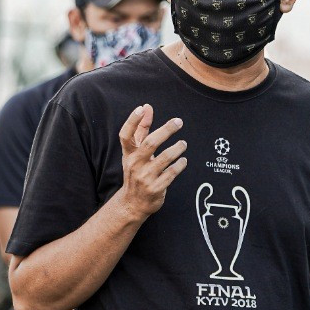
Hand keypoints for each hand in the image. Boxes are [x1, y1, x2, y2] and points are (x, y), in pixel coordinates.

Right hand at [117, 104, 186, 220]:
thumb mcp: (135, 152)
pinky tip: (183, 160)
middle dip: (166, 130)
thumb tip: (147, 107)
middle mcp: (135, 164)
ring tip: (183, 143)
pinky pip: (172, 173)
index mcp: (129, 154)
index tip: (141, 108)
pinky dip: (180, 164)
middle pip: (150, 143)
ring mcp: (145, 177)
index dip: (132, 121)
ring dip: (177, 148)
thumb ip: (141, 129)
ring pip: (165, 158)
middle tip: (178, 122)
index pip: (126, 135)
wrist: (132, 203)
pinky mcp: (156, 188)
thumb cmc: (136, 172)